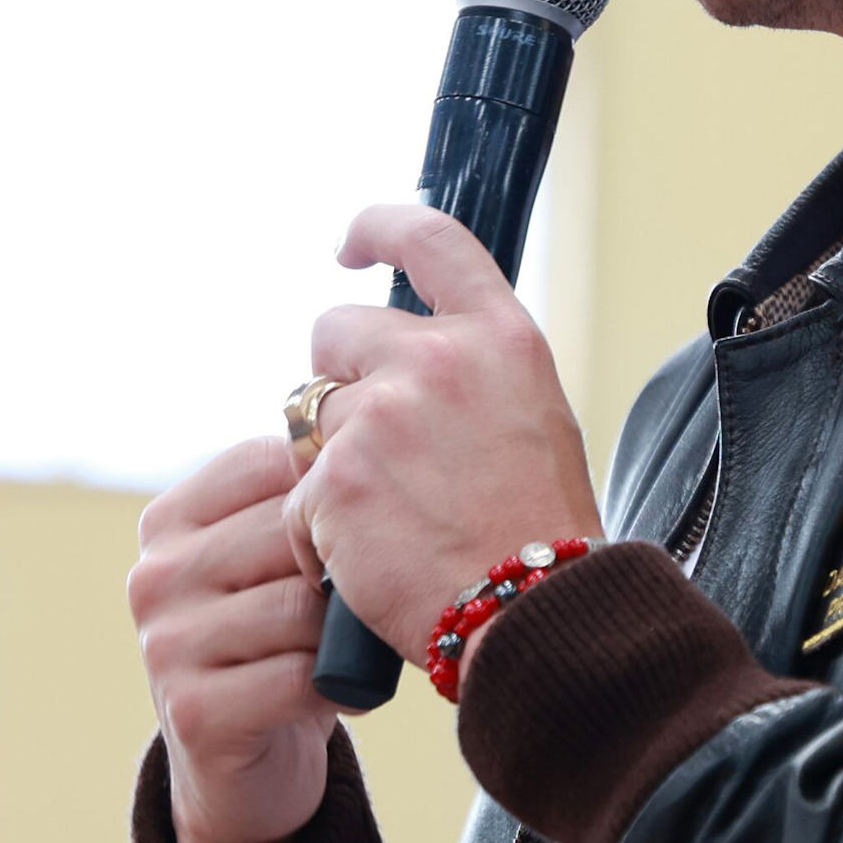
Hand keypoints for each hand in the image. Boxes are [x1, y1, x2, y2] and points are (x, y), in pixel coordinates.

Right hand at [131, 434, 337, 842]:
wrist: (245, 767)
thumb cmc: (281, 642)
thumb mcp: (278, 559)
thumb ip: (302, 497)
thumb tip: (374, 427)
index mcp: (169, 519)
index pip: (273, 459)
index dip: (342, 489)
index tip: (369, 524)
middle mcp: (155, 575)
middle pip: (292, 531)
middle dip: (350, 566)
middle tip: (372, 599)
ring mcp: (165, 644)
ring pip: (303, 605)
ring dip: (348, 633)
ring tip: (352, 650)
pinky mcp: (193, 710)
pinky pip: (303, 675)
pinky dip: (343, 687)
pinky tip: (341, 693)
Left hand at [290, 200, 601, 676]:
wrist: (539, 614)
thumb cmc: (544, 534)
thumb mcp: (532, 420)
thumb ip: (471, 376)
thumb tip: (408, 363)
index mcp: (500, 339)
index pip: (429, 239)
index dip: (379, 229)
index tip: (349, 245)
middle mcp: (439, 361)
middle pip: (336, 332)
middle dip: (338, 382)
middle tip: (375, 447)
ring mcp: (380, 418)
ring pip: (308, 421)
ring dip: (330, 465)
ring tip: (391, 522)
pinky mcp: (332, 481)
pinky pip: (298, 500)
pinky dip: (321, 536)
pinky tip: (375, 561)